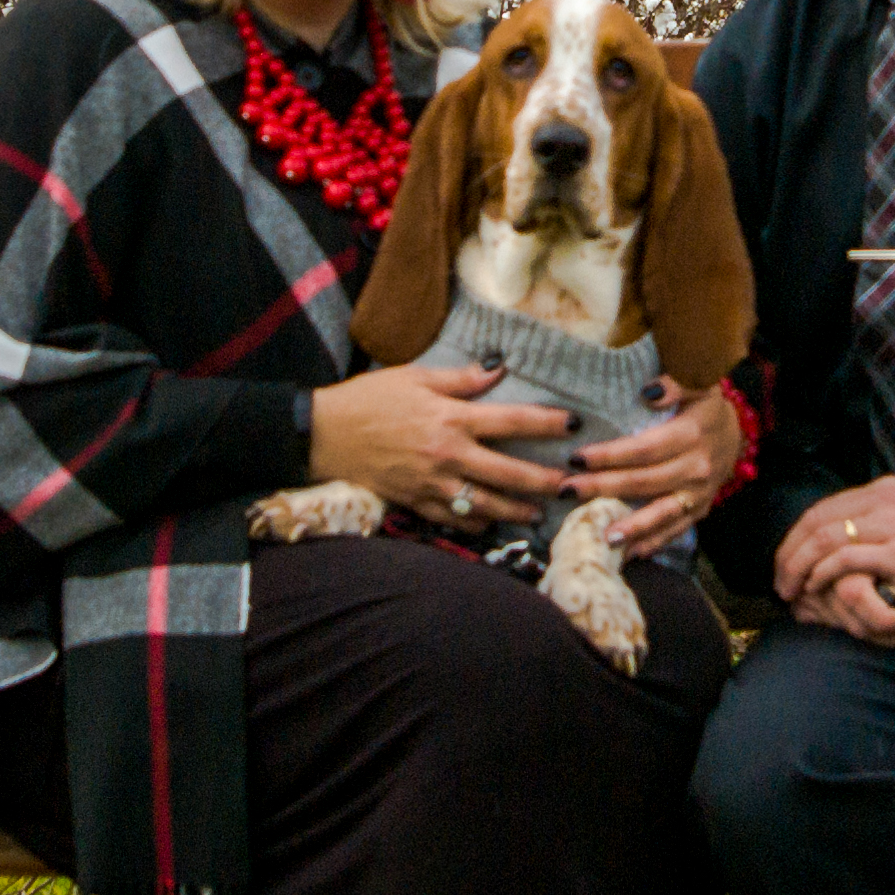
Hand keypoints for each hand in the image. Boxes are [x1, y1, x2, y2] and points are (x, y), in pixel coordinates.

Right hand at [307, 363, 572, 527]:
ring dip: (516, 510)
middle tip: (568, 485)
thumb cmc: (368, 399)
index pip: (511, 420)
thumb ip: (460, 379)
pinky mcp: (415, 502)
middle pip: (509, 473)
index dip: (546, 423)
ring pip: (486, 504)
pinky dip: (475, 524)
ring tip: (538, 513)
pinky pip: (454, 520)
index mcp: (450, 418)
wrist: (323, 434)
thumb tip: (498, 370)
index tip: (572, 424)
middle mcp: (448, 454)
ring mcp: (432, 483)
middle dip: (544, 481)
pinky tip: (490, 523)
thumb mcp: (414, 377)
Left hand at [564, 385, 742, 558]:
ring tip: (603, 536)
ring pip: (661, 513)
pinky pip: (676, 529)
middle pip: (645, 482)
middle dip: (604, 487)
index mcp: (692, 434)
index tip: (578, 458)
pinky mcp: (700, 510)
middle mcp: (697, 467)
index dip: (610, 455)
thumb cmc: (705, 405)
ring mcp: (700, 493)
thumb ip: (675, 382)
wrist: (737, 433)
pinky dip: (653, 542)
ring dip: (631, 526)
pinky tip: (629, 553)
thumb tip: (648, 392)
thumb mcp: (698, 383)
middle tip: (568, 490)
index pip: (644, 449)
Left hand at [773, 478, 894, 641]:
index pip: (824, 508)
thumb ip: (874, 525)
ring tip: (789, 589)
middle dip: (789, 552)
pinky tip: (814, 588)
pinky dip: (821, 574)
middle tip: (778, 581)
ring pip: (824, 537)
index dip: (795, 536)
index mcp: (885, 489)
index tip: (784, 563)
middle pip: (817, 520)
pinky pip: (845, 559)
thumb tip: (833, 544)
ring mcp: (893, 524)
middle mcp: (886, 498)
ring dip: (798, 566)